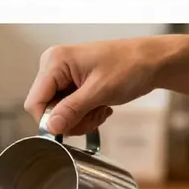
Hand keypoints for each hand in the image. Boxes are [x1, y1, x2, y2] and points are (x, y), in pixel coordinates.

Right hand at [24, 37, 177, 135]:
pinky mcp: (73, 82)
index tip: (72, 126)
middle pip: (47, 109)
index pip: (35, 102)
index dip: (50, 120)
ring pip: (60, 112)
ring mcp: (63, 75)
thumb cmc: (131, 67)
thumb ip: (72, 110)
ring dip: (81, 118)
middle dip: (71, 119)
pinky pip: (70, 108)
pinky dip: (86, 113)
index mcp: (55, 61)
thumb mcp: (100, 91)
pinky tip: (102, 106)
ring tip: (101, 109)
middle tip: (95, 115)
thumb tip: (50, 127)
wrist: (153, 61)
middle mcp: (54, 66)